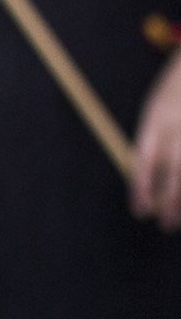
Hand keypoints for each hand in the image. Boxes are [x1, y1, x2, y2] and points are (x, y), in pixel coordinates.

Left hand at [132, 52, 180, 229]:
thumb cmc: (174, 93)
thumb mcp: (156, 110)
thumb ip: (151, 141)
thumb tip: (144, 182)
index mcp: (157, 118)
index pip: (146, 159)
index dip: (142, 188)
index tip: (141, 212)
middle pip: (177, 169)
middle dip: (171, 201)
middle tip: (166, 226)